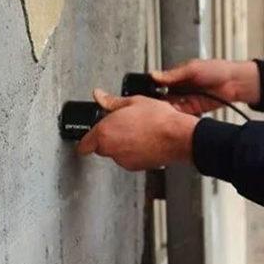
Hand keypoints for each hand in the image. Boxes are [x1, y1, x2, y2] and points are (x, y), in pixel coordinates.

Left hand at [76, 89, 197, 170]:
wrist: (179, 137)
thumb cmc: (159, 120)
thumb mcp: (133, 102)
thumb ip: (111, 102)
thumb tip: (99, 96)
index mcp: (105, 133)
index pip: (84, 144)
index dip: (89, 138)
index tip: (93, 133)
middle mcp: (111, 150)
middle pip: (101, 147)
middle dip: (108, 138)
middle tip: (122, 125)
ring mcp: (124, 160)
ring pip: (116, 153)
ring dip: (122, 144)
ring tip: (138, 131)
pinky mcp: (136, 167)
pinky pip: (129, 158)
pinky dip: (134, 151)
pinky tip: (145, 140)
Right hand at [152, 59, 259, 114]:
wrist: (235, 83)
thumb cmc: (217, 70)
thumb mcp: (192, 68)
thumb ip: (173, 74)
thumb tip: (155, 75)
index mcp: (178, 75)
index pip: (160, 83)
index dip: (153, 89)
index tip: (148, 93)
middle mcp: (181, 88)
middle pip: (163, 97)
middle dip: (159, 102)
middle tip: (153, 105)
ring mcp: (187, 99)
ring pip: (171, 107)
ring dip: (168, 110)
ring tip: (163, 111)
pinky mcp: (194, 109)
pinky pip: (182, 114)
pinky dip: (178, 116)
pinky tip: (175, 115)